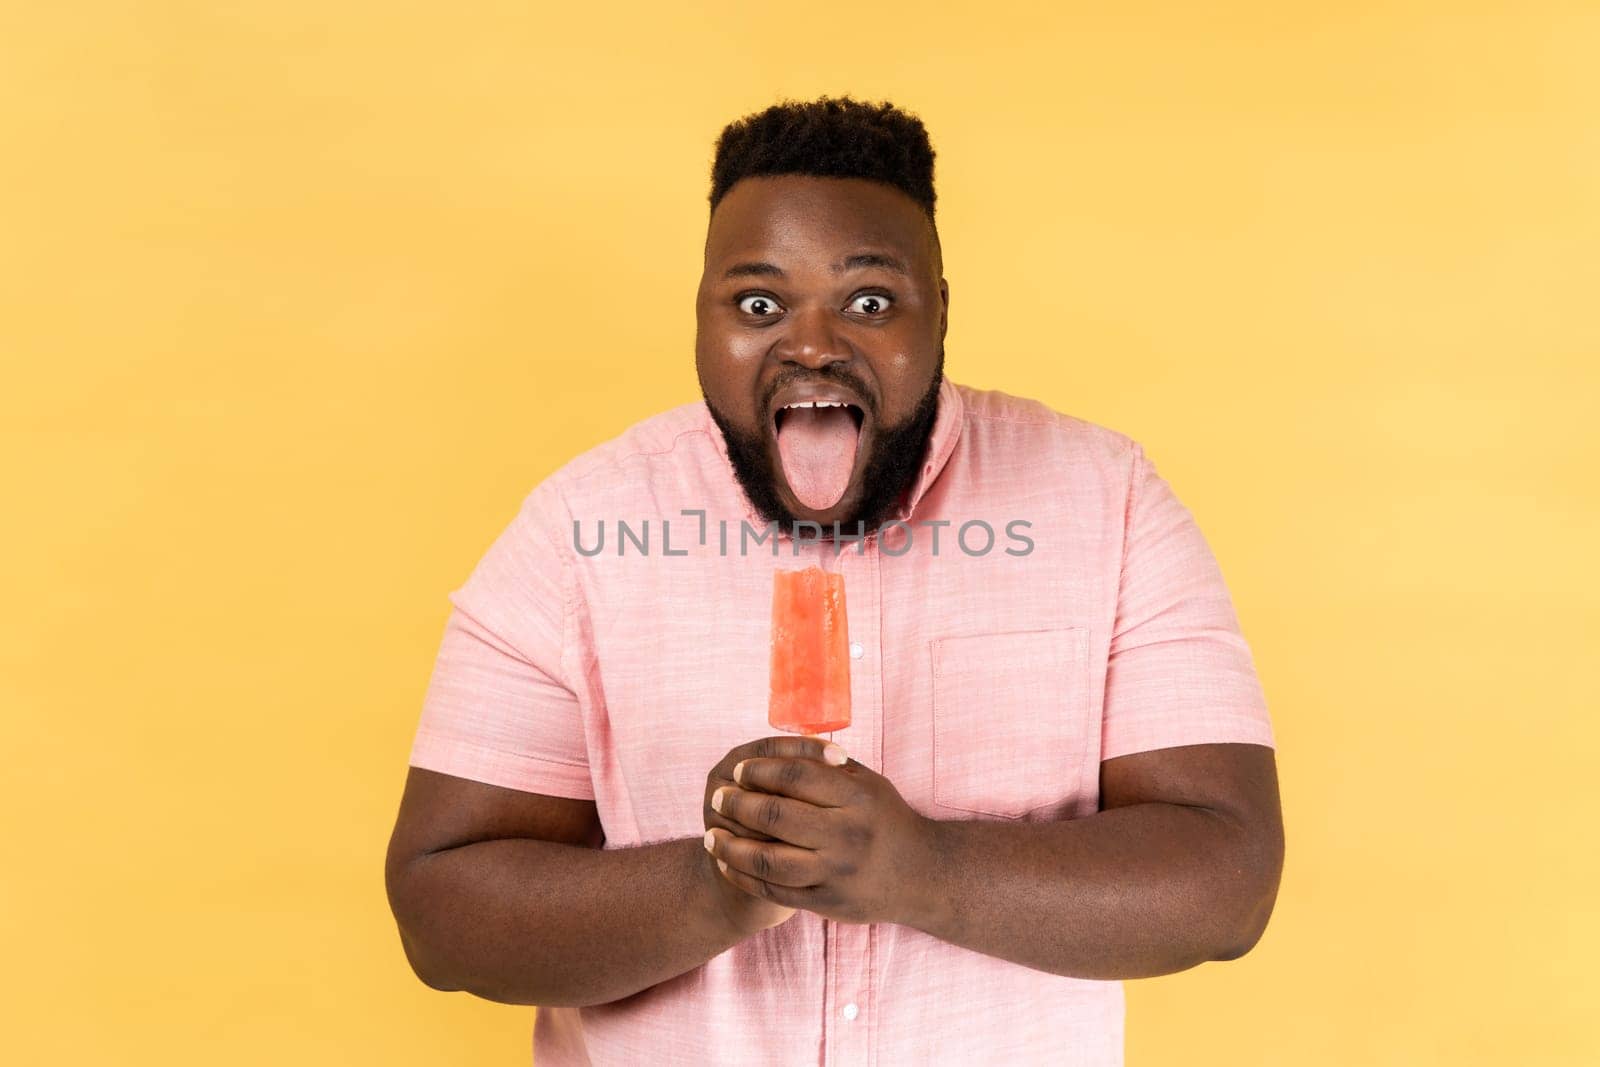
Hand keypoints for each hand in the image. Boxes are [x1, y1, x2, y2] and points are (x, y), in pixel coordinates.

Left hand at [703, 735, 941, 926]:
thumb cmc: (887, 820)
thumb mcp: (868, 784)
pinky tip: (728, 863)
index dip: (760, 769)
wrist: (922, 876)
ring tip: (711, 835)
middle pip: (776, 813)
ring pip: (768, 859)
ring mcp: (836, 872)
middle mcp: (847, 834)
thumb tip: (778, 746)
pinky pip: (774, 890)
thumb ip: (827, 766)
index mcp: (857, 797)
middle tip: (718, 796)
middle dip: (738, 803)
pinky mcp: (828, 902)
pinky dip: (744, 876)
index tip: (738, 769)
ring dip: (731, 846)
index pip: (795, 774)